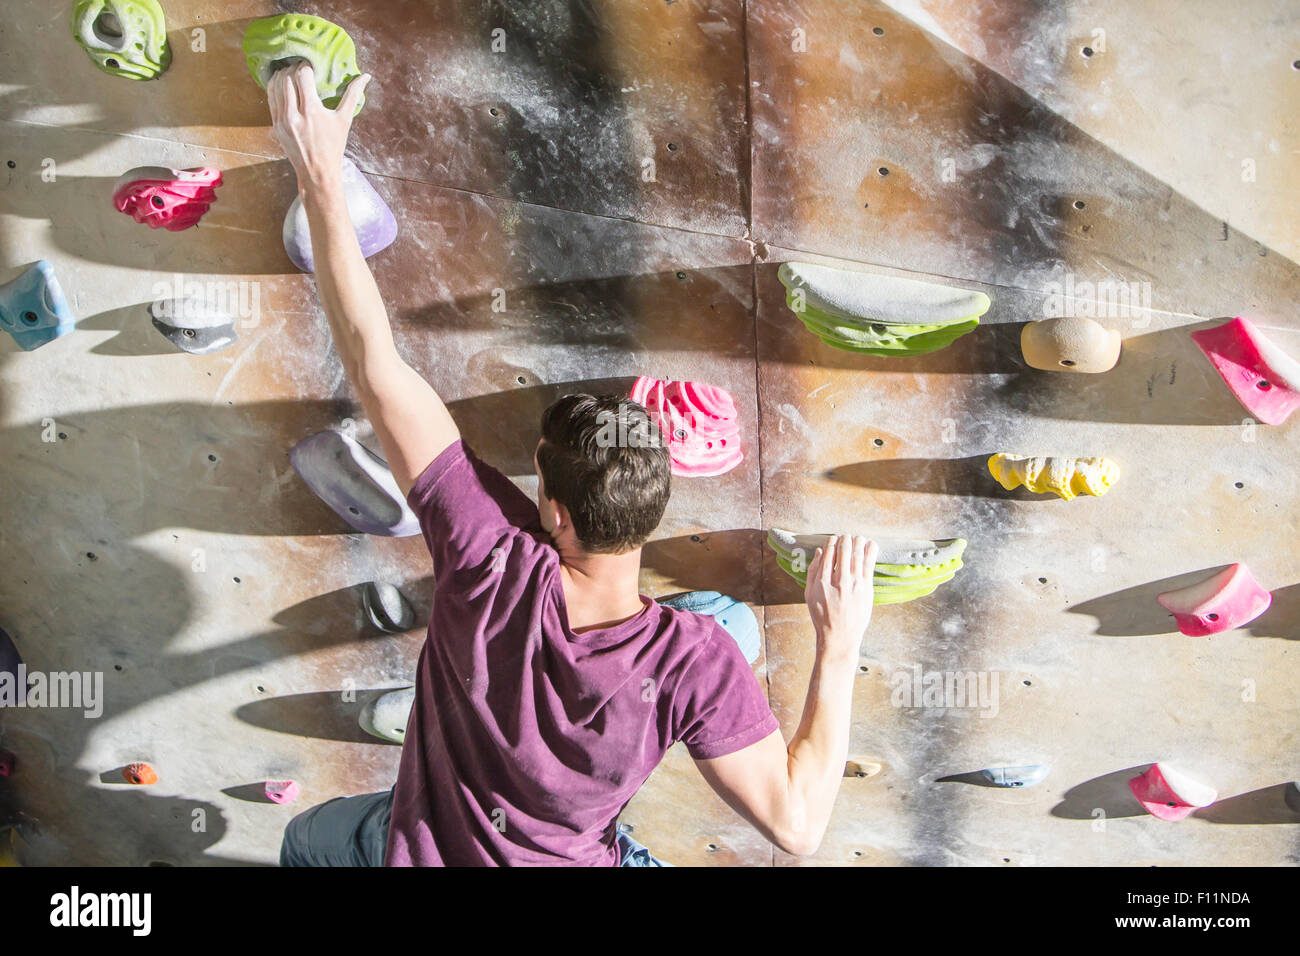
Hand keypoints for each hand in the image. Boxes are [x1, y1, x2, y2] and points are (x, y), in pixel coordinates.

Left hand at [267, 62, 370, 187]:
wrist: (317, 172)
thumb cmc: (334, 146)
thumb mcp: (344, 120)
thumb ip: (353, 95)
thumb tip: (366, 76)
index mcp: (313, 111)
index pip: (303, 75)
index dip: (306, 66)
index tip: (311, 66)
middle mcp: (295, 114)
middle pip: (288, 77)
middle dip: (294, 68)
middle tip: (301, 68)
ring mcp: (282, 120)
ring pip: (276, 85)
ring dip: (283, 75)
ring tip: (291, 73)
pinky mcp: (275, 124)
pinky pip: (271, 97)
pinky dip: (274, 86)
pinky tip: (282, 83)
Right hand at [804, 534, 877, 656]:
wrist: (840, 636)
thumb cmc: (822, 616)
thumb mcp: (809, 594)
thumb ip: (812, 571)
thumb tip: (819, 551)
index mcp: (822, 582)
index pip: (828, 553)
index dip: (831, 541)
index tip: (834, 538)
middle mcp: (838, 581)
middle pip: (843, 551)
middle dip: (845, 539)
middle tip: (846, 536)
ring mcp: (854, 584)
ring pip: (858, 554)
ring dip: (858, 541)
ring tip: (857, 537)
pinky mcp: (867, 588)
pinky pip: (869, 564)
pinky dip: (870, 550)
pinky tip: (870, 544)